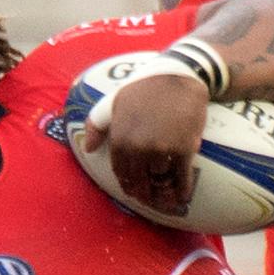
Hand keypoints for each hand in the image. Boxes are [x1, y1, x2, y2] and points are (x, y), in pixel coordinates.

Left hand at [85, 72, 207, 216]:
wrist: (177, 76)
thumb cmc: (143, 88)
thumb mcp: (112, 102)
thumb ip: (96, 125)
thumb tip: (89, 149)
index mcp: (120, 139)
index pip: (121, 171)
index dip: (127, 183)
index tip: (132, 190)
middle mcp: (139, 148)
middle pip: (139, 181)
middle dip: (143, 193)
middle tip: (149, 198)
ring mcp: (162, 150)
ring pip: (160, 181)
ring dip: (162, 191)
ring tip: (166, 197)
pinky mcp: (184, 150)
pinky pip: (182, 178)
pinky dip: (182, 191)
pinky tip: (182, 198)